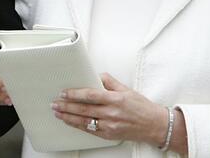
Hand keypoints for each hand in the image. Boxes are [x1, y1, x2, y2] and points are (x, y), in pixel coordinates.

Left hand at [51, 73, 166, 144]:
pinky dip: (78, 126)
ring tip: (58, 113)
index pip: (90, 95)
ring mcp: (109, 126)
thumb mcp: (126, 89)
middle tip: (55, 103)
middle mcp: (111, 113)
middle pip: (83, 109)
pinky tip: (70, 122)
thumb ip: (109, 81)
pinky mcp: (109, 135)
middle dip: (66, 106)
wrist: (154, 125)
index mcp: (115, 99)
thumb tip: (95, 75)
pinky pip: (89, 130)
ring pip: (84, 121)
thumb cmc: (142, 107)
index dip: (75, 94)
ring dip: (68, 117)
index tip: (64, 92)